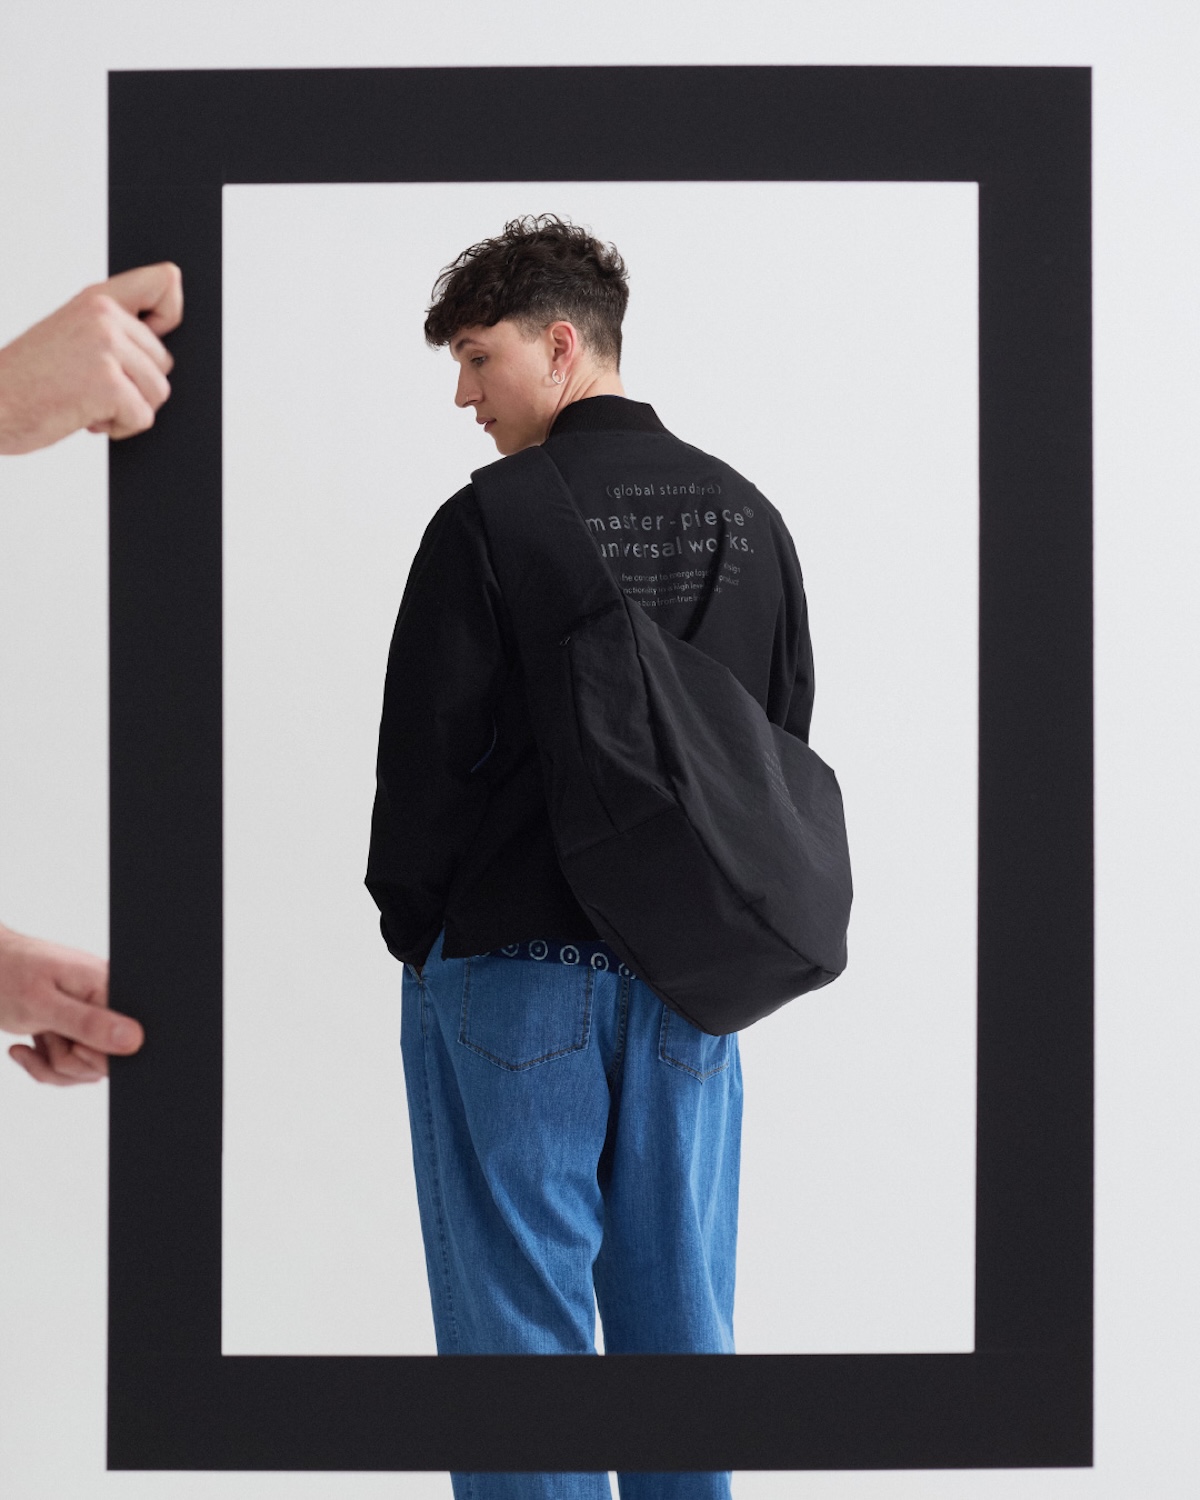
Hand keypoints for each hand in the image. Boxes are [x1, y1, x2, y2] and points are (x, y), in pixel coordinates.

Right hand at [0, 261, 183, 454]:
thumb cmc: (28, 378)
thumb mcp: (72, 333)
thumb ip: (114, 326)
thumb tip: (164, 330)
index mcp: (97, 299)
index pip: (165, 282)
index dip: (170, 316)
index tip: (153, 335)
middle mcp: (104, 316)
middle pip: (164, 361)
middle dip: (135, 385)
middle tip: (91, 386)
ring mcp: (106, 347)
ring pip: (158, 392)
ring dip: (127, 409)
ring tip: (87, 400)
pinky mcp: (108, 384)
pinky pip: (143, 416)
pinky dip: (119, 428)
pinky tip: (85, 417)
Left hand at [0, 922, 143, 1085]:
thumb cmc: (6, 975)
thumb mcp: (43, 1004)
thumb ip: (89, 1023)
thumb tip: (135, 1040)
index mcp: (108, 988)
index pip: (125, 1045)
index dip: (91, 1055)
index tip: (63, 1041)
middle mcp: (106, 1003)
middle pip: (103, 1062)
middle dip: (65, 1060)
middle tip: (44, 1033)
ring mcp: (91, 1018)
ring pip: (84, 1068)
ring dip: (51, 1063)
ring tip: (34, 1034)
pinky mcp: (75, 1030)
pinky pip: (70, 1066)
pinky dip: (43, 1064)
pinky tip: (26, 1046)